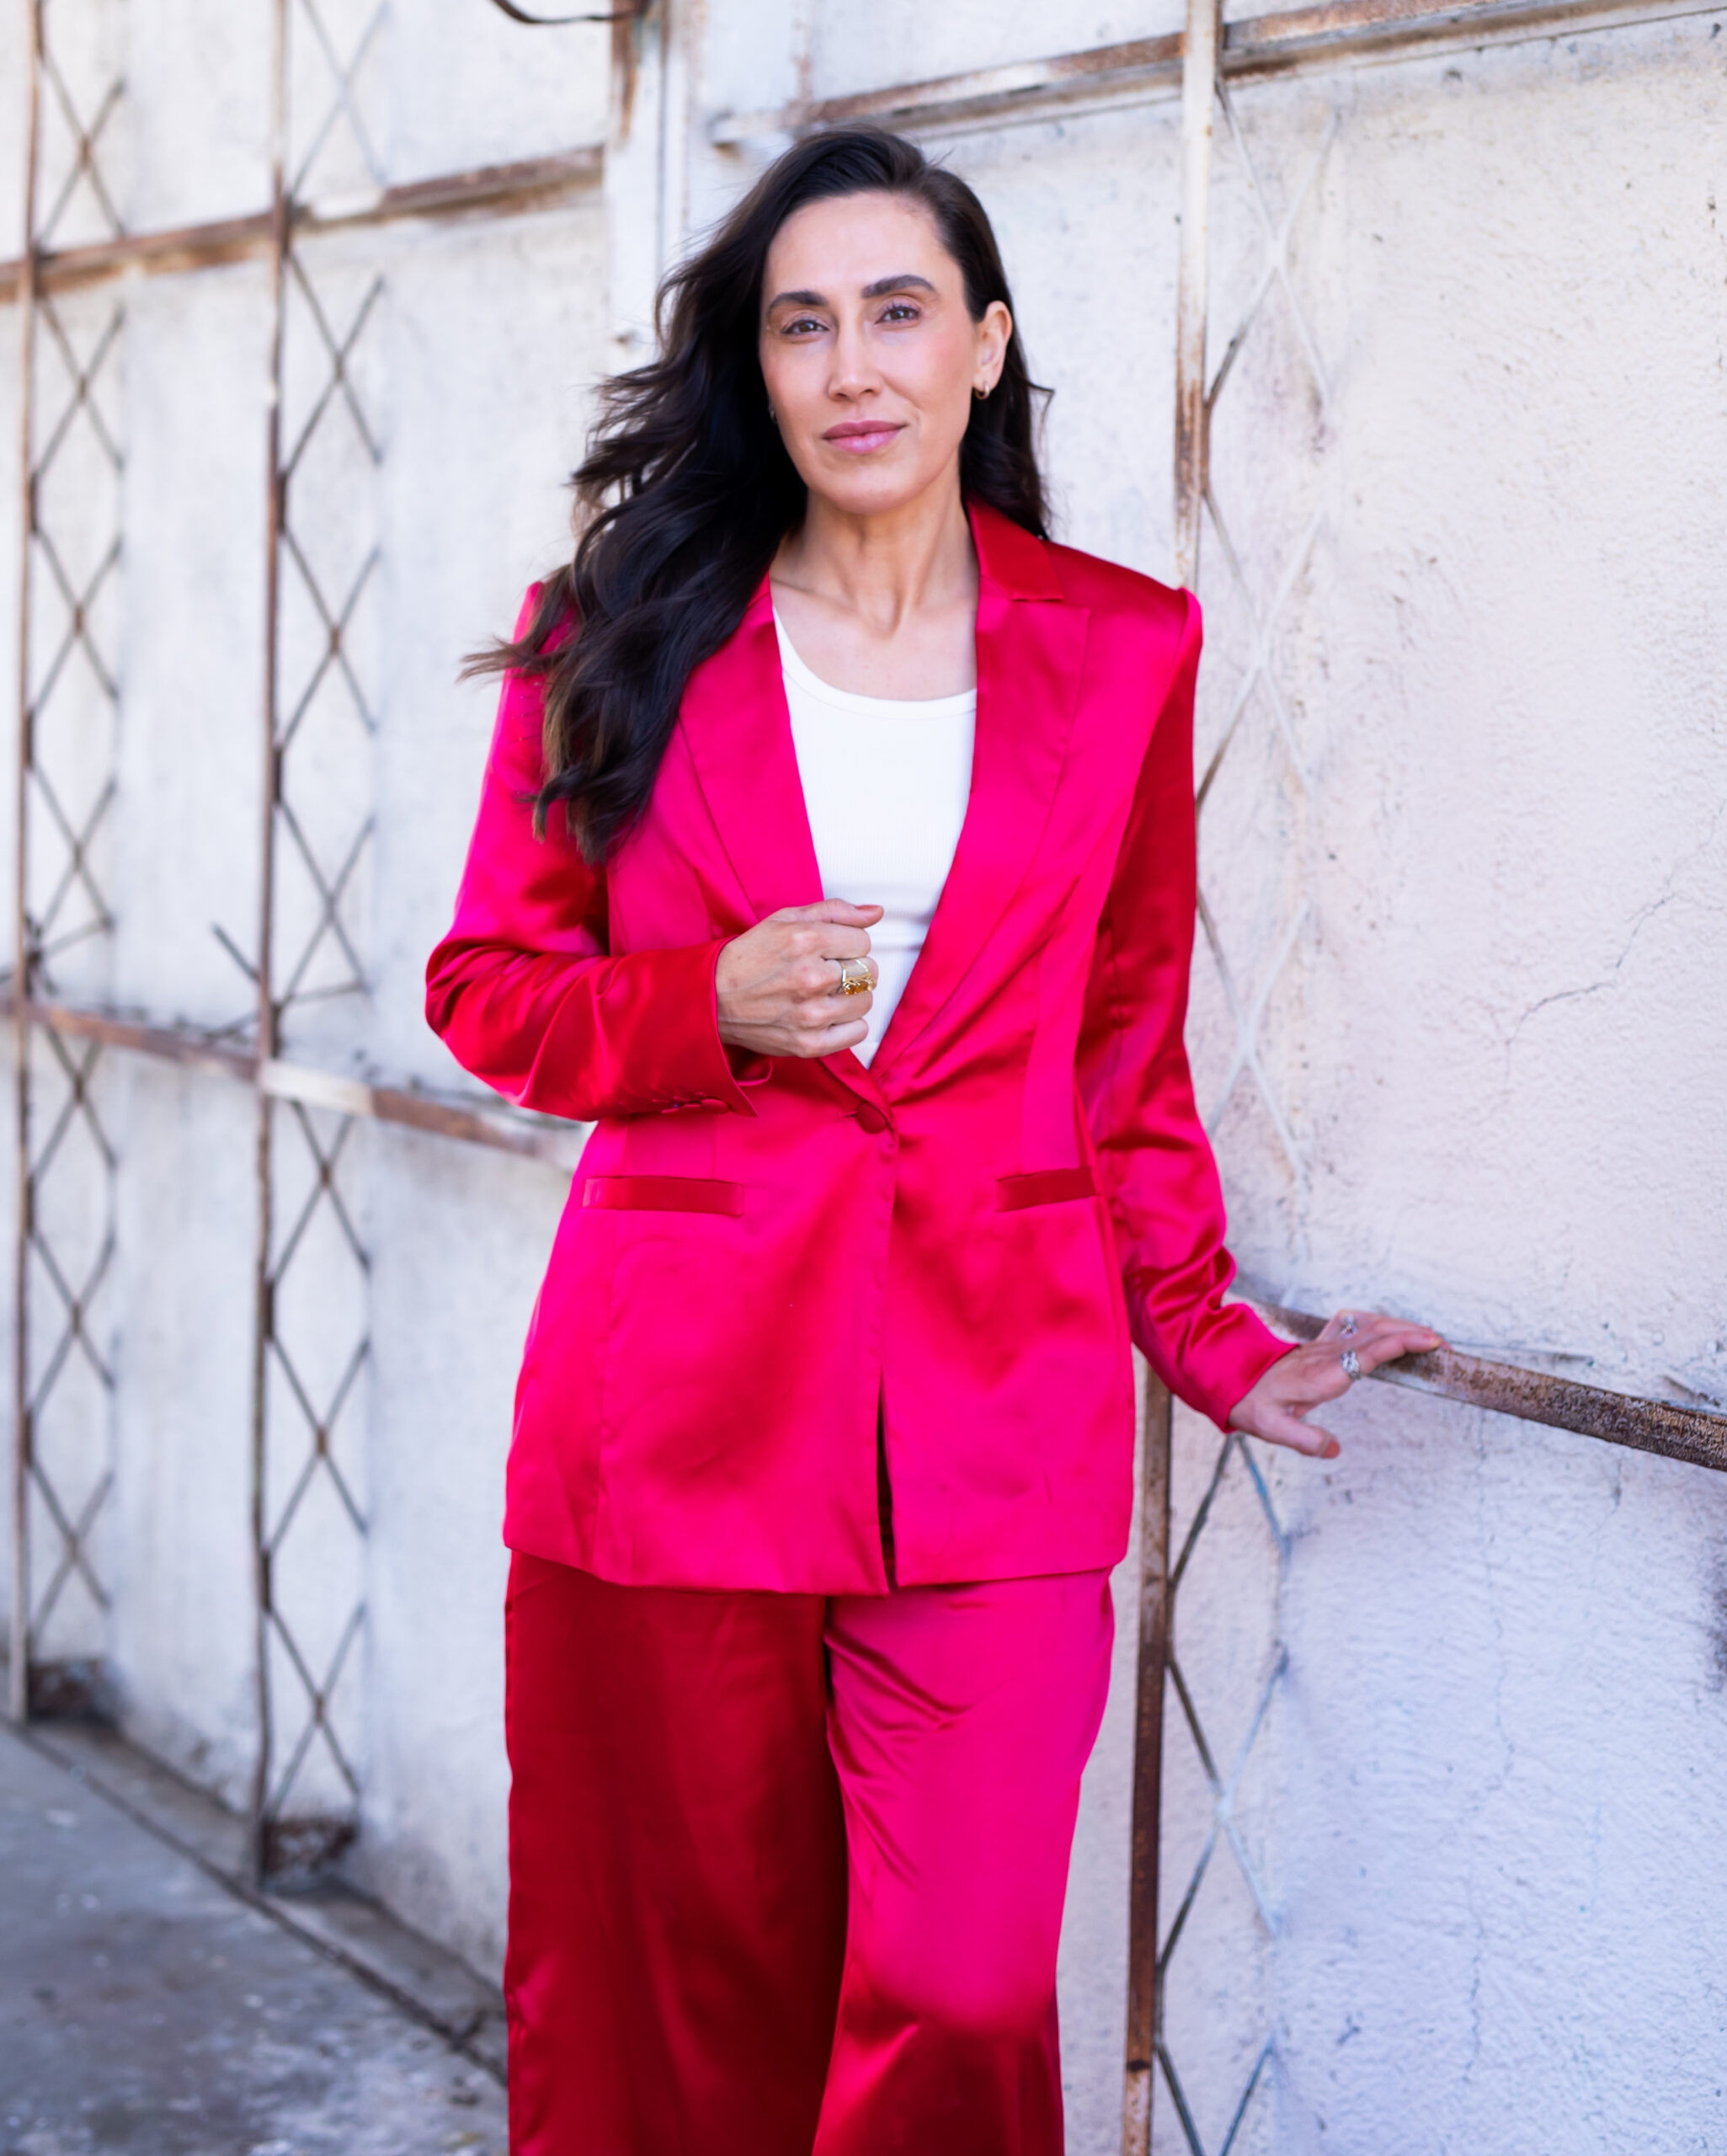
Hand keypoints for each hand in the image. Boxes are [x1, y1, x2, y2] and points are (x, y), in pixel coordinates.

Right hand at [716, 900, 882, 1059]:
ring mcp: (812, 1014)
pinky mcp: (809, 1043)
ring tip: (825, 993)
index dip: (847, 944)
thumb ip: (834, 911)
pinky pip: (858, 1031)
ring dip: (850, 996)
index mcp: (807, 940)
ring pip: (865, 1000)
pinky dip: (848, 1023)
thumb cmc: (748, 958)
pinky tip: (827, 1014)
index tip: (829, 950)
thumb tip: (875, 912)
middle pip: (868, 970)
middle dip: (851, 968)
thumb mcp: (785, 920)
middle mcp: (812, 977)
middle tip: (825, 971)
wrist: (712, 999)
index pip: (863, 941)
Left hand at [1228, 1309, 1443, 1458]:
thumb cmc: (1255, 1404)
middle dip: (1412, 1333)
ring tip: (1428, 1338)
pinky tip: (1390, 1329)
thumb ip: (1305, 1439)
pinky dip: (1380, 1325)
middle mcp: (1328, 1355)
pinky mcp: (1323, 1345)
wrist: (1232, 1378)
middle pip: (1377, 1333)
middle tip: (1443, 1344)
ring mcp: (1326, 1346)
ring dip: (1400, 1327)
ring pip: (1369, 1326)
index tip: (1429, 1341)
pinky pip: (1356, 1327)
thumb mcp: (1273, 1428)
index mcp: (1324, 1375)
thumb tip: (1334, 1450)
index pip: (1369, 1353)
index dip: (1400, 1344)